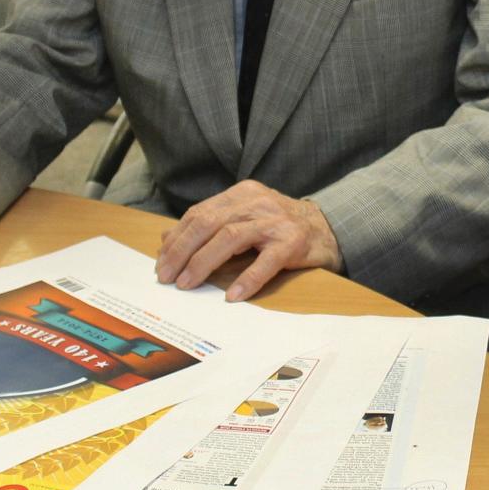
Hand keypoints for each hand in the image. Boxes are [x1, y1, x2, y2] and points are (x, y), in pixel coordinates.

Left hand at [155, 180, 341, 300]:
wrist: (327, 228)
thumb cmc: (278, 226)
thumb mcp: (243, 216)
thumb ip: (209, 224)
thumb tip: (166, 238)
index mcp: (240, 194)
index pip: (200, 213)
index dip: (177, 237)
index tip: (161, 260)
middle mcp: (256, 202)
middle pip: (209, 223)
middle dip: (182, 250)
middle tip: (166, 276)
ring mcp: (275, 222)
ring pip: (230, 238)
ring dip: (203, 263)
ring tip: (187, 284)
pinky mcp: (293, 243)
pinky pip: (266, 262)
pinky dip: (247, 279)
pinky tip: (232, 295)